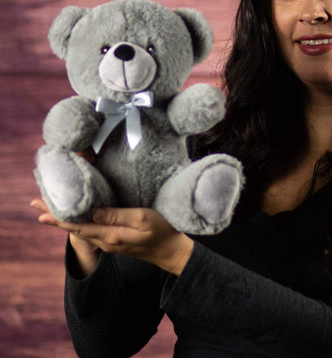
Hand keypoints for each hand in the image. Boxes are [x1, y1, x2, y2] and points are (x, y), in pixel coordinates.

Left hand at [30, 199, 193, 275]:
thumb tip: (92, 211)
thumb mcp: (142, 219)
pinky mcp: (116, 240)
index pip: (78, 226)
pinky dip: (79, 222)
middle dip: (56, 217)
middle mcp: (106, 241)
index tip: (40, 212)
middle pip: (75, 228)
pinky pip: (92, 231)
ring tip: (50, 209)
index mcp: (110, 235)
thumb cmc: (161, 231)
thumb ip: (117, 215)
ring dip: (65, 220)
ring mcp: (110, 242)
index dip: (58, 219)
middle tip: (36, 203)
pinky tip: (77, 216)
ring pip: (82, 230)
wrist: (171, 251)